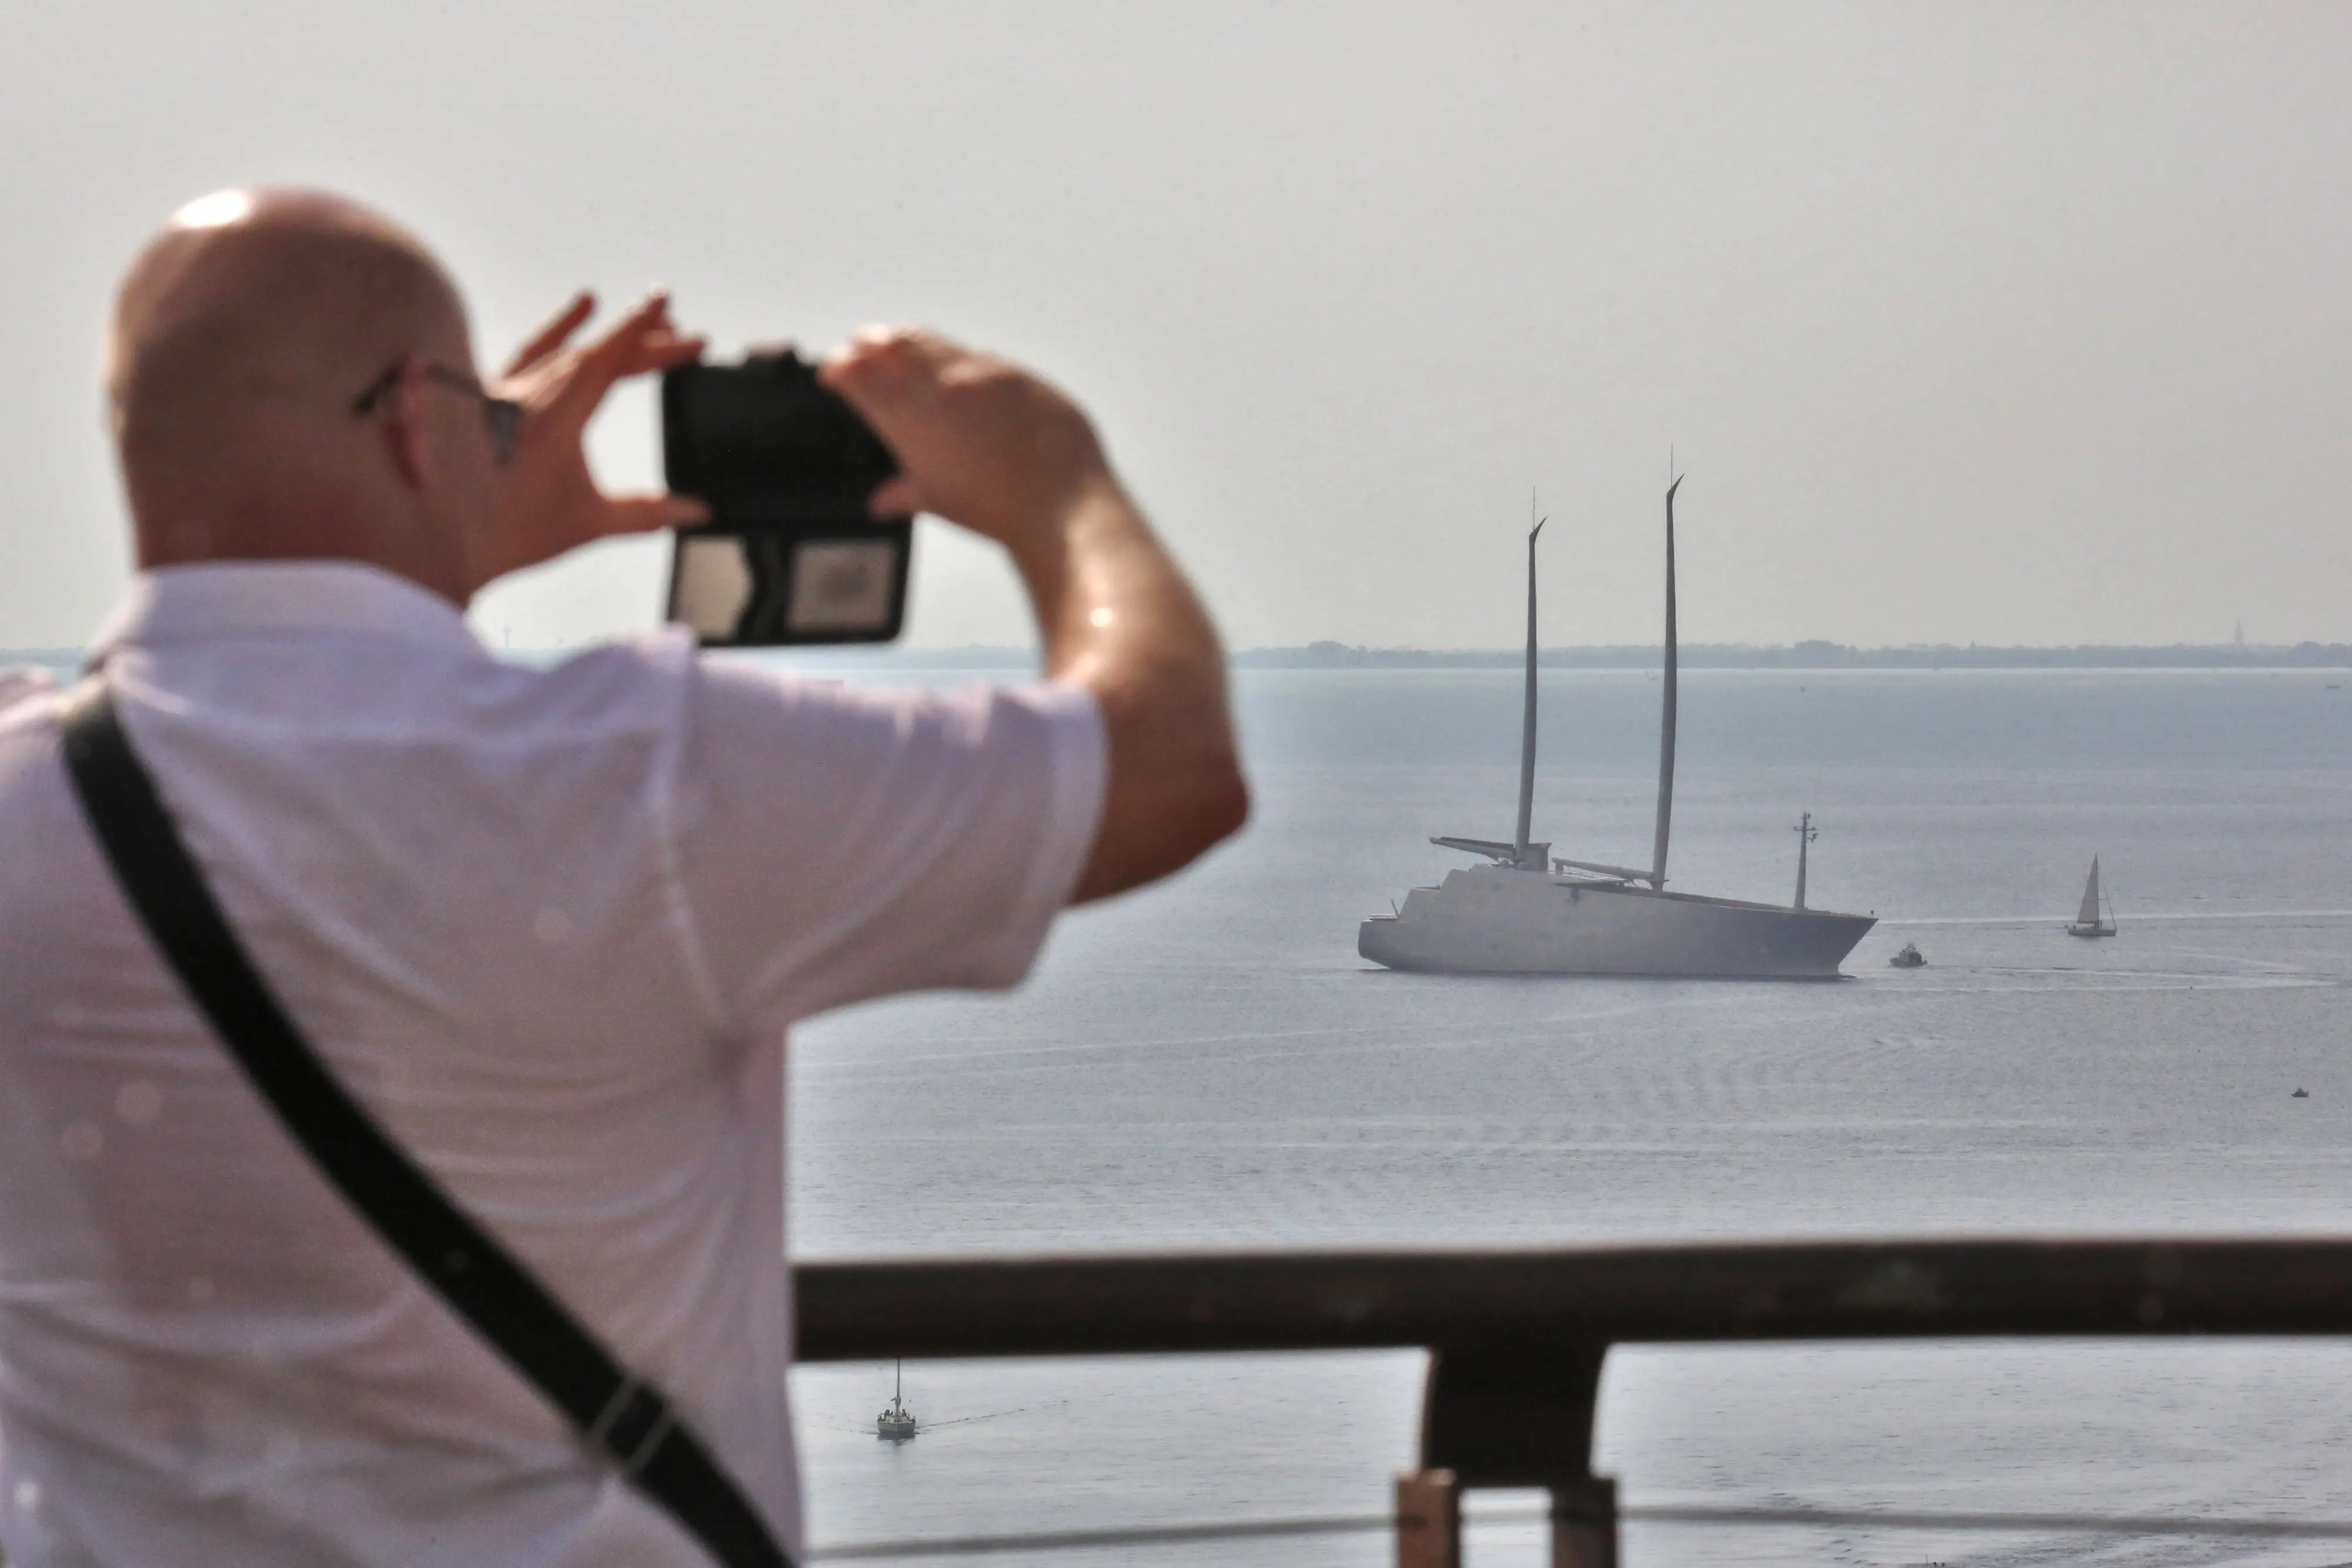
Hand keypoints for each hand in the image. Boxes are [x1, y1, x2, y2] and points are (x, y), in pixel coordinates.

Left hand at [469, 291, 707, 592]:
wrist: (439, 541)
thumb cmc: (510, 533)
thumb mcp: (588, 523)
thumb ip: (646, 513)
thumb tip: (697, 511)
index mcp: (557, 416)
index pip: (608, 357)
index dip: (641, 327)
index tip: (663, 299)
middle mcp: (526, 394)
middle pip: (591, 352)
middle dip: (639, 342)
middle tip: (682, 337)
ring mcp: (499, 395)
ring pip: (551, 351)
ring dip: (583, 333)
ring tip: (594, 302)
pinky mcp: (478, 405)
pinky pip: (511, 362)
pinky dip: (534, 343)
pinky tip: (548, 335)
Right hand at [819, 328, 1115, 555]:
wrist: (1061, 505)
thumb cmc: (996, 510)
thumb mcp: (937, 501)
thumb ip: (904, 493)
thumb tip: (883, 501)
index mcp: (911, 418)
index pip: (859, 375)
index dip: (839, 368)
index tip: (833, 372)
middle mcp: (942, 386)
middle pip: (891, 344)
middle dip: (868, 343)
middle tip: (859, 346)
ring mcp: (983, 374)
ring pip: (935, 342)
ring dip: (911, 343)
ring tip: (898, 344)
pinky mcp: (1020, 375)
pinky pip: (981, 357)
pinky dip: (959, 361)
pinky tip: (959, 371)